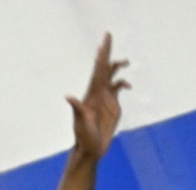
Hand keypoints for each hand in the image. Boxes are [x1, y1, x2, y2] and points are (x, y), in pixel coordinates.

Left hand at [67, 34, 127, 159]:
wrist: (90, 149)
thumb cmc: (83, 137)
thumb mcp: (81, 123)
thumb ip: (77, 109)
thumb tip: (68, 97)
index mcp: (91, 95)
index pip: (96, 73)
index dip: (100, 59)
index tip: (102, 45)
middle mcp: (98, 93)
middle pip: (103, 68)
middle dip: (106, 52)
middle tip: (108, 35)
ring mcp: (106, 98)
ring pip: (111, 76)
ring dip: (117, 66)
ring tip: (126, 61)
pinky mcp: (113, 105)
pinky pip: (118, 88)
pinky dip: (123, 83)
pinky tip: (127, 86)